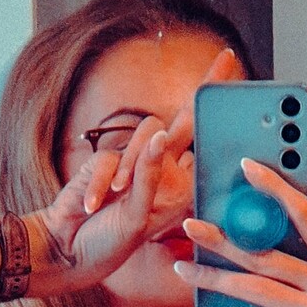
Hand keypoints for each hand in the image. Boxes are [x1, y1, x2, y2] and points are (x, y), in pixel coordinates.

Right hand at [26, 46, 244, 296]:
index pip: (205, 150)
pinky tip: (92, 206)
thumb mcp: (138, 219)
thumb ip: (150, 177)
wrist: (68, 249)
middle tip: (227, 58)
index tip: (238, 89)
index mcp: (177, 188)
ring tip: (117, 196)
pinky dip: (98, 186)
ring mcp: (134, 161)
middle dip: (206, 86)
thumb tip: (161, 135)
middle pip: (186, 119)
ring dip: (134, 165)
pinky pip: (110, 158)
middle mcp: (160, 169)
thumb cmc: (109, 243)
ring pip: (148, 131)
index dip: (220, 128)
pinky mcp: (106, 159)